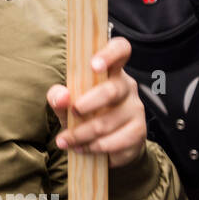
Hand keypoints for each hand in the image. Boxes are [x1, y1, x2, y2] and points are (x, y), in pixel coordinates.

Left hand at [46, 37, 147, 167]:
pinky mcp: (139, 133)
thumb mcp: (68, 103)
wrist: (107, 145)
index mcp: (111, 71)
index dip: (109, 53)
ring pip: (109, 121)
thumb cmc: (85, 114)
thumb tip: (61, 97)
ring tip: (66, 141)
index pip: (120, 50)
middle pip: (112, 90)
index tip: (94, 65)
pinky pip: (117, 142)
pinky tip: (83, 149)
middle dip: (88, 103)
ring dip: (83, 134)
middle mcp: (127, 87)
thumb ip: (59, 97)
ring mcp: (136, 110)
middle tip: (73, 112)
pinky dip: (96, 147)